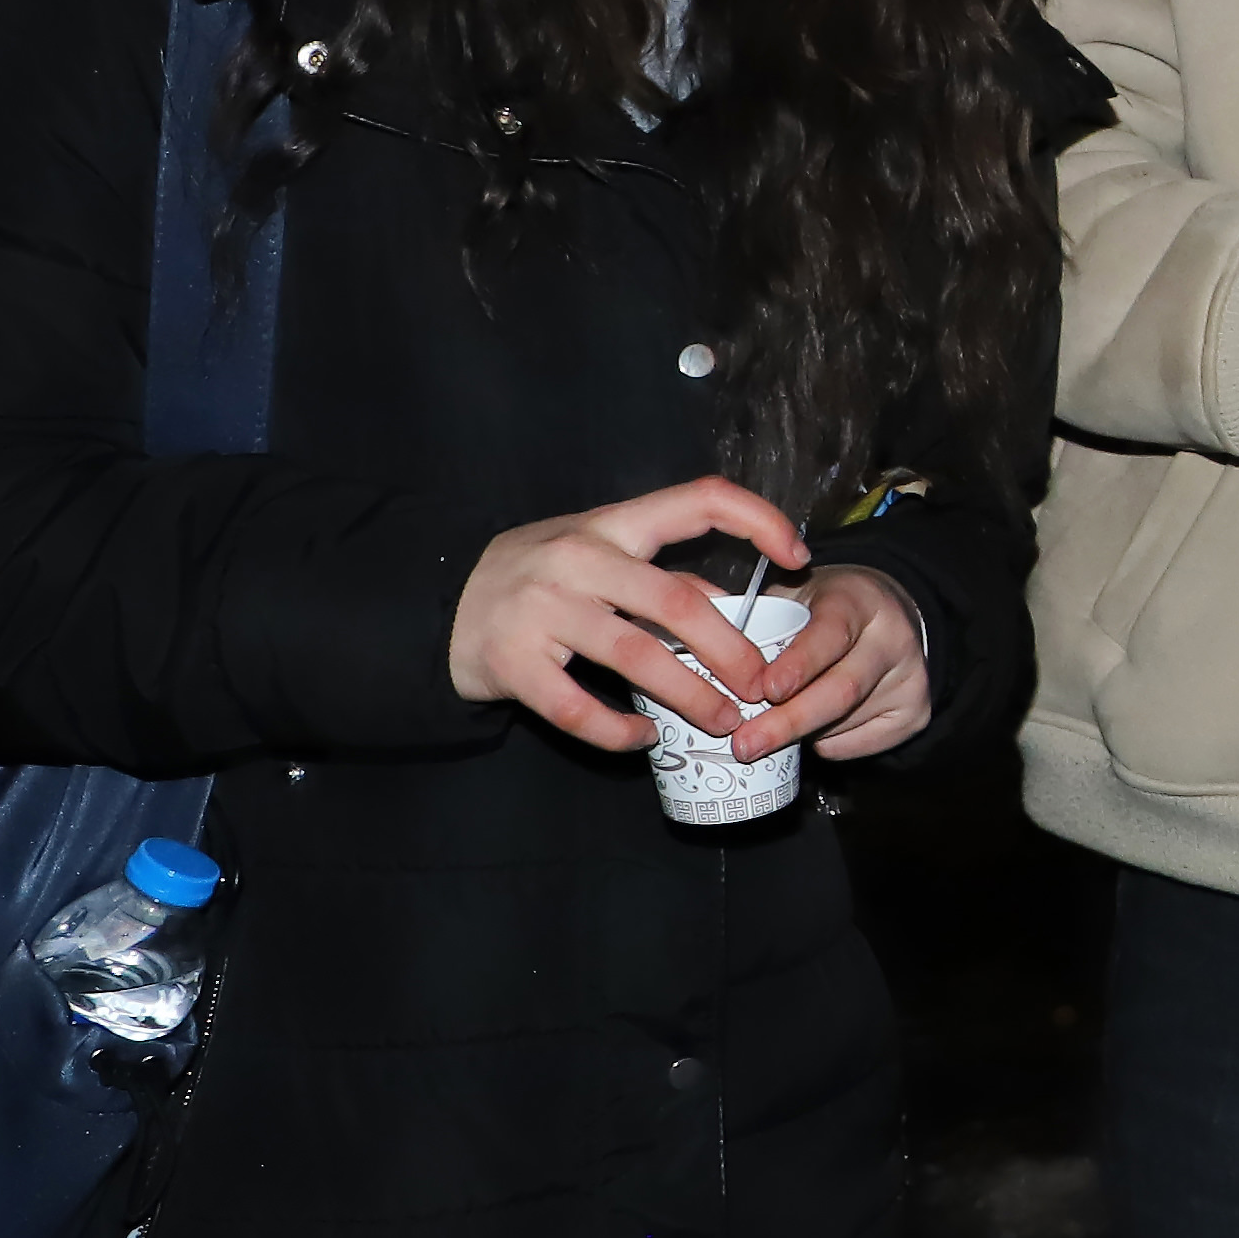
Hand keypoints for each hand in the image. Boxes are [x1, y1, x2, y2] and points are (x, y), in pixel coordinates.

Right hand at [451, 474, 814, 753]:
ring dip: (691, 697)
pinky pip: (580, 709)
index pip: (698, 499)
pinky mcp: (514, 663)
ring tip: (724, 723)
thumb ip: (656, 575)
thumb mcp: (594, 555)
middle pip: (677, 601)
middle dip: (732, 650)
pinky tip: (644, 738)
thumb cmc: (537, 580)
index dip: (759, 520)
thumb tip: (733, 608)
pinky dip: (619, 732)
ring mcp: (542, 611)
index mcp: (610, 525)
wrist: (438, 608)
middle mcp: (578, 559)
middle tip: (764, 687)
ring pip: (637, 658)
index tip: (801, 556)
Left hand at [734, 563, 936, 761]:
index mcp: (858, 599)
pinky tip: (813, 727)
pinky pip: (858, 744)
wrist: (889, 616)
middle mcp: (893, 638)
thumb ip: (760, 622)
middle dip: (788, 721)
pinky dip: (824, 744)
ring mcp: (911, 678)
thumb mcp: (795, 597)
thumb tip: (707, 663)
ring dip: (799, 733)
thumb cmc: (825, 610)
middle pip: (842, 690)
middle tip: (745, 745)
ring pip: (846, 722)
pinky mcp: (916, 712)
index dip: (799, 664)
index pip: (831, 634)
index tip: (765, 690)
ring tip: (766, 731)